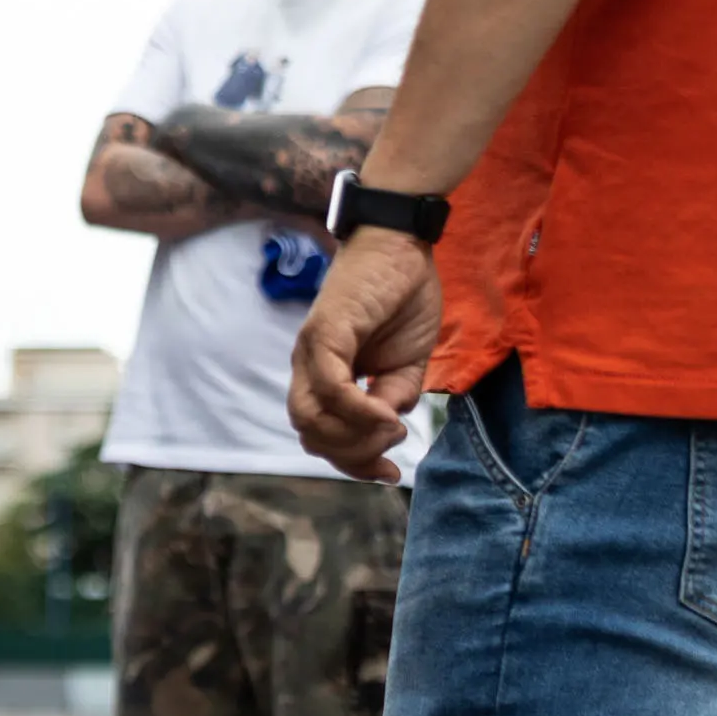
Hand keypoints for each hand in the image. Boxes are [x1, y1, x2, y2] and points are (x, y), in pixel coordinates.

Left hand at [289, 228, 440, 481]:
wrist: (402, 242)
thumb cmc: (403, 297)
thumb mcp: (407, 364)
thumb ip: (394, 398)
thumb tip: (388, 426)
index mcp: (325, 378)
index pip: (322, 436)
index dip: (353, 463)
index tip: (389, 474)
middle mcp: (309, 368)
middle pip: (310, 436)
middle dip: (352, 457)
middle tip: (390, 455)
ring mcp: (311, 351)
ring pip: (310, 419)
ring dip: (352, 438)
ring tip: (391, 429)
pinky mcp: (324, 333)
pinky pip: (329, 387)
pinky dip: (355, 410)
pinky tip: (386, 414)